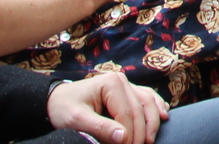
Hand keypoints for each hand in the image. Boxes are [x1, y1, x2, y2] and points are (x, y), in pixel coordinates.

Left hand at [47, 72, 166, 143]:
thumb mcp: (77, 120)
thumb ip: (100, 128)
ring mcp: (126, 84)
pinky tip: (163, 116)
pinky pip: (147, 97)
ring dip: (153, 120)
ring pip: (148, 101)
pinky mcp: (127, 91)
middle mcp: (122, 80)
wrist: (55, 101)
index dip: (130, 134)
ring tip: (152, 140)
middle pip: (141, 108)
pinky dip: (156, 107)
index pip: (127, 113)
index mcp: (111, 83)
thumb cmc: (63, 109)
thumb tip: (124, 137)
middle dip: (143, 131)